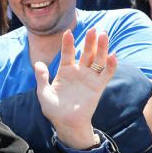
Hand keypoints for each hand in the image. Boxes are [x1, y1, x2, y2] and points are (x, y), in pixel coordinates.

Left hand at [34, 29, 117, 148]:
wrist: (66, 124)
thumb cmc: (54, 109)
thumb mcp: (44, 93)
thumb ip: (42, 78)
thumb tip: (38, 63)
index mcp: (65, 71)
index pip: (68, 53)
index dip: (68, 43)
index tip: (68, 32)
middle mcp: (79, 72)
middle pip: (86, 53)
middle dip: (90, 41)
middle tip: (94, 28)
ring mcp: (89, 79)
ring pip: (98, 60)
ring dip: (102, 48)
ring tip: (104, 35)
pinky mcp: (98, 87)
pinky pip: (106, 74)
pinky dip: (110, 65)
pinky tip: (113, 56)